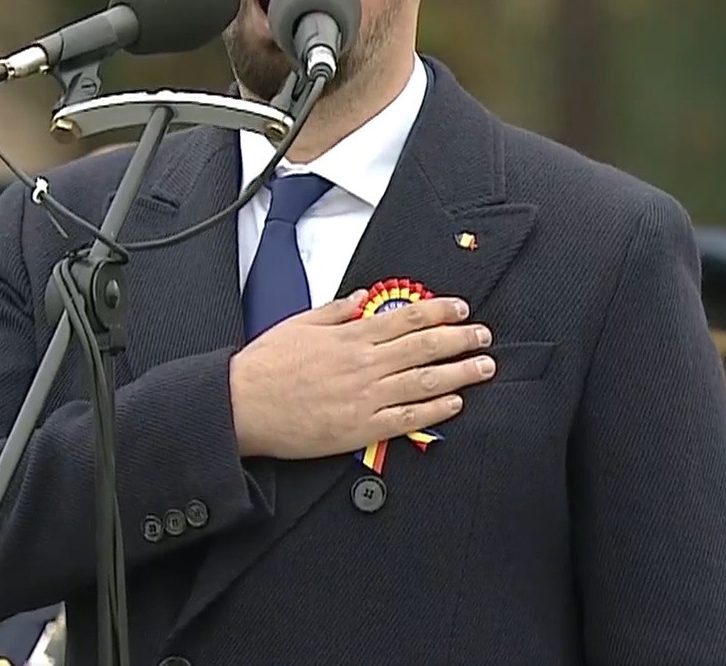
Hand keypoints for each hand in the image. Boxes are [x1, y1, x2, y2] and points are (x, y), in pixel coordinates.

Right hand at [228, 289, 494, 459]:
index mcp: (350, 336)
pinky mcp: (361, 428)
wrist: (243, 406)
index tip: (459, 308)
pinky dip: (435, 410)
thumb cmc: (265, 368)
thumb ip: (334, 311)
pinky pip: (408, 419)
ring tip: (483, 366)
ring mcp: (365, 397)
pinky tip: (454, 404)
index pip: (407, 317)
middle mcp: (364, 364)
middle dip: (460, 338)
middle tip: (482, 335)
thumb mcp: (298, 325)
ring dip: (459, 372)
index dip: (439, 311)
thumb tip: (359, 298)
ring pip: (424, 381)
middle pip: (425, 346)